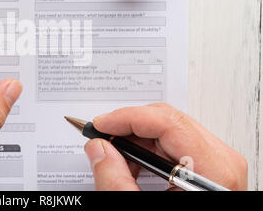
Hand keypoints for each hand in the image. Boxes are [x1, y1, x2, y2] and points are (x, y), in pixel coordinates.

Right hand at [84, 103, 247, 190]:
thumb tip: (98, 149)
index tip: (102, 124)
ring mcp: (218, 162)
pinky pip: (175, 143)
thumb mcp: (137, 208)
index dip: (128, 118)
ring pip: (169, 130)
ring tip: (116, 160)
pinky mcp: (210, 166)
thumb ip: (115, 180)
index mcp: (212, 171)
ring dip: (136, 140)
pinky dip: (148, 151)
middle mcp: (221, 160)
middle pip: (167, 121)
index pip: (167, 122)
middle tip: (102, 139)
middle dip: (128, 128)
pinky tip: (133, 167)